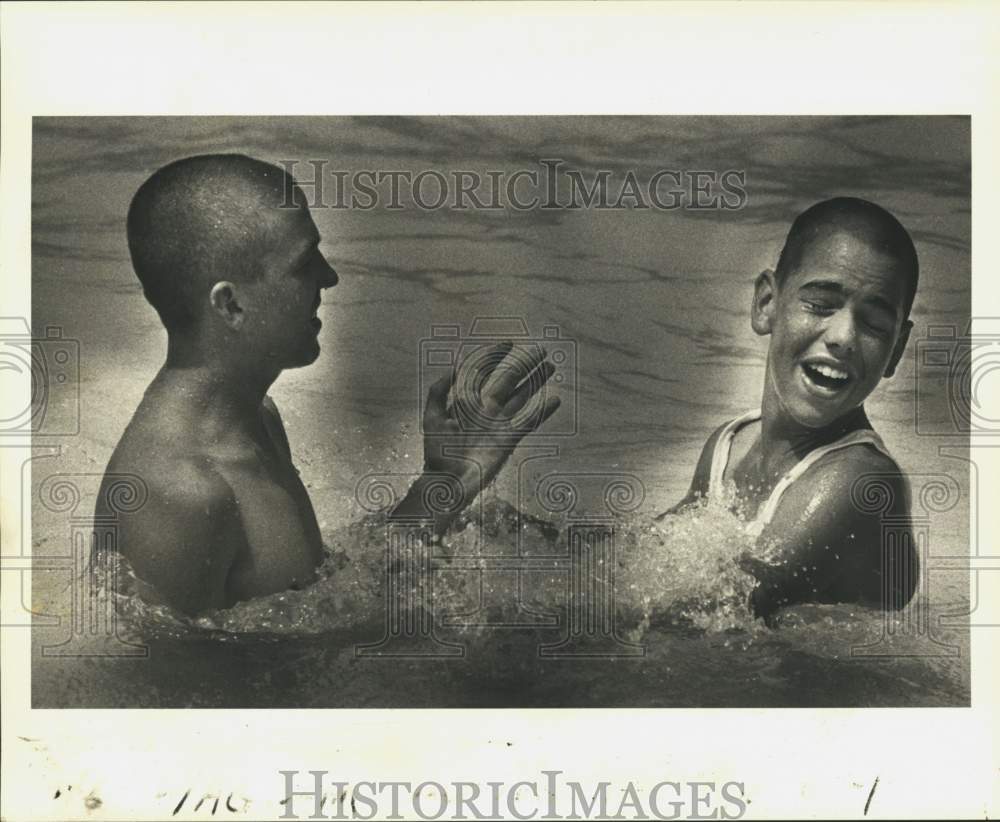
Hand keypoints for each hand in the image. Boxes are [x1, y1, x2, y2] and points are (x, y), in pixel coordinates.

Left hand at [424, 340, 560, 486]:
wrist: (447, 481)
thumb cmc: (437, 452)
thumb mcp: (432, 417)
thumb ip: (440, 390)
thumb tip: (454, 366)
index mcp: (468, 401)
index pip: (484, 373)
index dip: (495, 356)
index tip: (509, 343)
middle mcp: (486, 409)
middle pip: (509, 381)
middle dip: (525, 365)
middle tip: (541, 350)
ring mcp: (499, 424)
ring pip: (522, 396)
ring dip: (536, 381)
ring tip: (551, 366)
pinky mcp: (508, 440)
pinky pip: (529, 421)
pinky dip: (543, 411)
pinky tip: (556, 399)